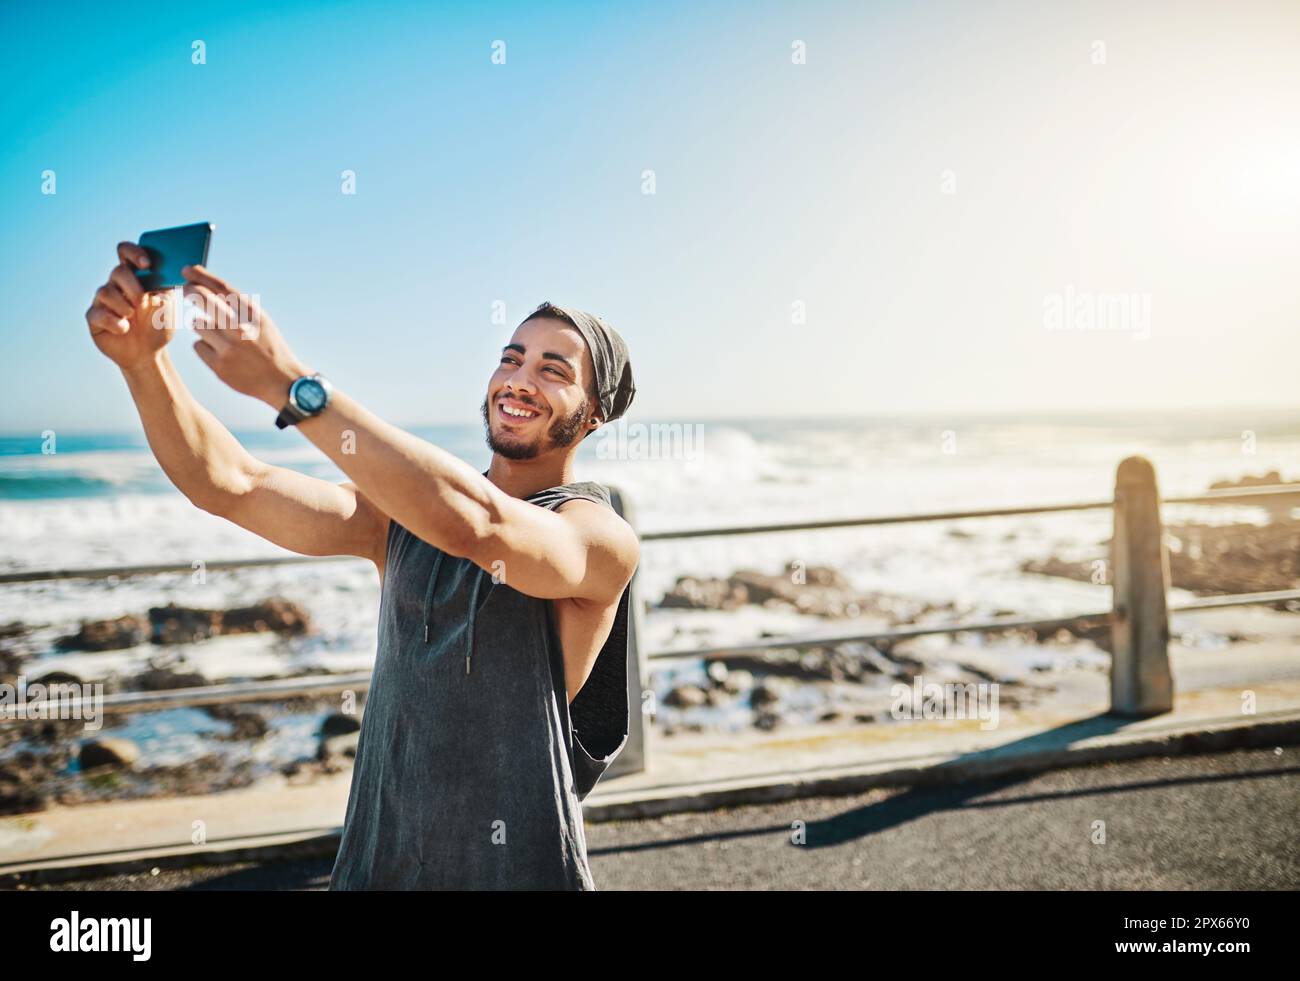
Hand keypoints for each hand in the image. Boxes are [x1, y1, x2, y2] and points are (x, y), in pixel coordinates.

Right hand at [85, 242, 178, 370]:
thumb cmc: (158, 325)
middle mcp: (116, 285)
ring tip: (133, 317)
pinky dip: (113, 322)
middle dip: (132, 286)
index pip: (126, 252)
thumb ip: (167, 291)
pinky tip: (124, 329)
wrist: (148, 352)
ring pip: (105, 292)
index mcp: (135, 277)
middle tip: (143, 301)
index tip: (146, 264)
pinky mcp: (95, 318)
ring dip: (123, 305)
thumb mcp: (169, 307)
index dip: (134, 252)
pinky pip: (97, 313)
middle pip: (117, 271)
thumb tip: (165, 284)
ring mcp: (103, 301)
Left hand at [182, 265, 309, 406]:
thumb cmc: (268, 346)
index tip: (187, 269)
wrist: (281, 381)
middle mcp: (240, 328)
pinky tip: (221, 353)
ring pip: (197, 323)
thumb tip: (206, 287)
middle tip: (186, 291)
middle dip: (190, 291)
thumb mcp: (260, 321)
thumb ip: (237, 306)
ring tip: (217, 334)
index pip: (221, 287)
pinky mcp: (219, 366)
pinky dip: (206, 347)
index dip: (201, 275)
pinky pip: (198, 346)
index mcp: (253, 314)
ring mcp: (228, 348)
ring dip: (202, 325)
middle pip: (202, 298)